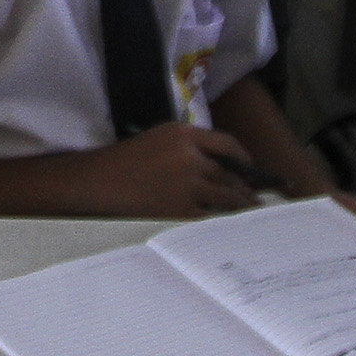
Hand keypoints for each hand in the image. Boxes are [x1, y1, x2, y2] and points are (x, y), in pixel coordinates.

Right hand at [65, 122, 262, 218]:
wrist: (100, 182)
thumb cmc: (127, 160)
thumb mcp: (159, 139)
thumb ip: (190, 146)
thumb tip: (222, 165)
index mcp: (184, 134)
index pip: (227, 144)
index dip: (243, 157)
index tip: (249, 167)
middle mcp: (190, 157)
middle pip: (230, 173)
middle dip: (245, 187)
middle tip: (255, 196)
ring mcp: (187, 184)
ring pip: (227, 195)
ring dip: (241, 204)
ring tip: (249, 210)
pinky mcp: (181, 208)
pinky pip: (212, 214)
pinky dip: (223, 218)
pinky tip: (228, 221)